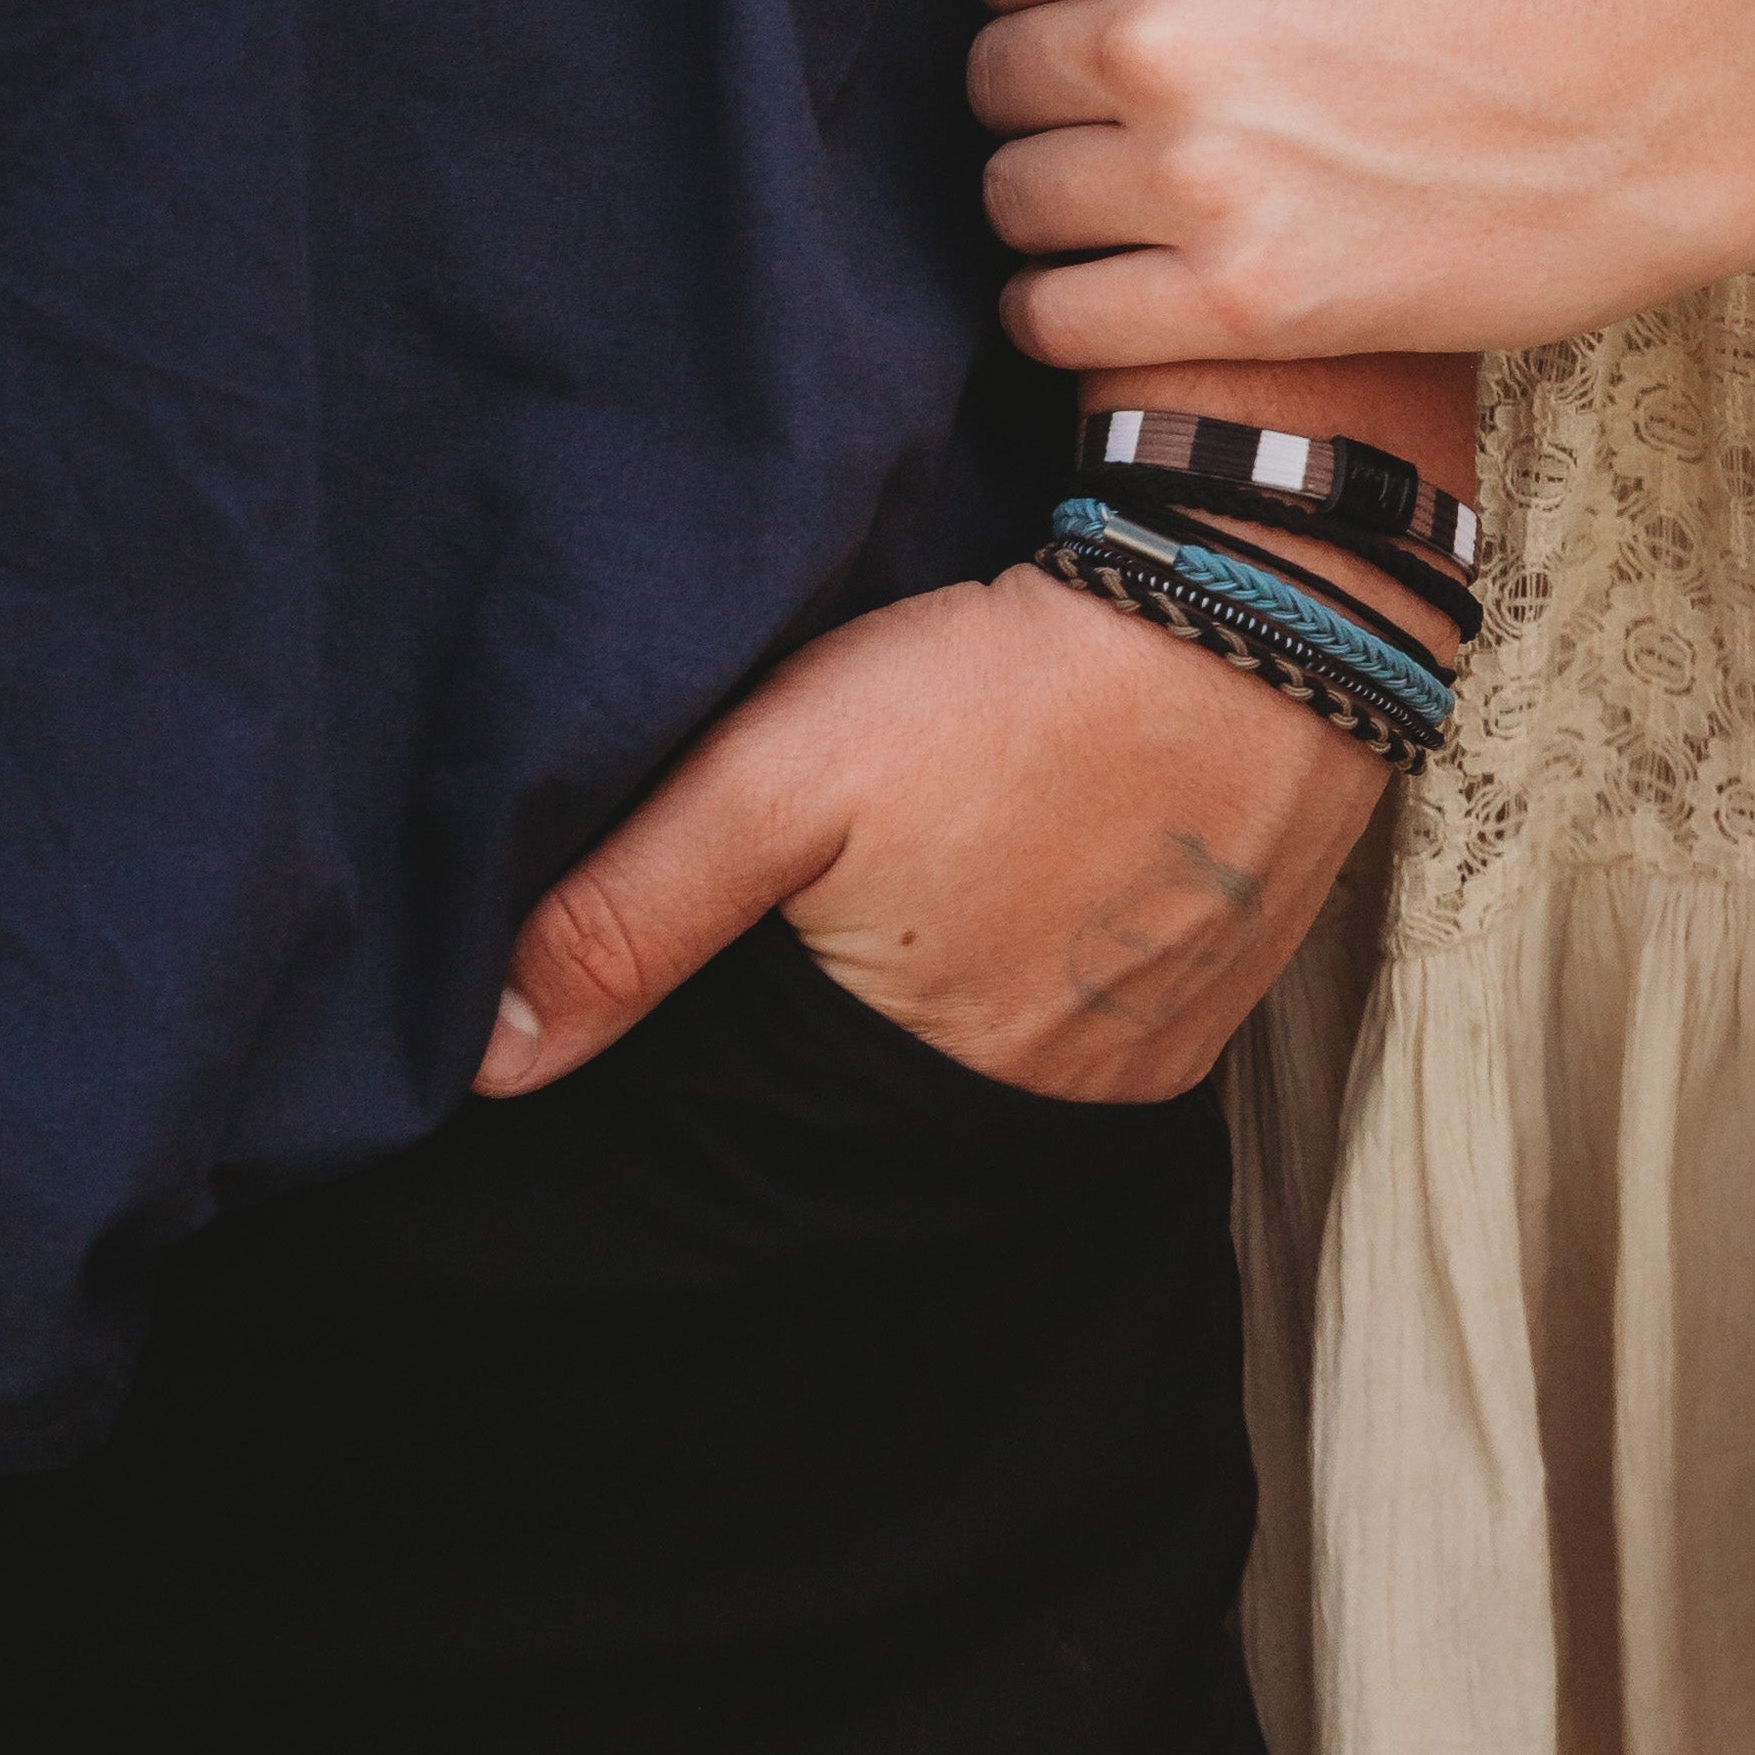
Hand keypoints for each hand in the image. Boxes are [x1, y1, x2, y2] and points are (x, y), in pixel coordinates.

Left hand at [476, 565, 1384, 1104]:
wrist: (1265, 607)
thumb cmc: (1015, 684)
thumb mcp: (791, 767)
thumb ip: (637, 905)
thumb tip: (488, 1060)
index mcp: (912, 1079)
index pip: (775, 1148)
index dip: (727, 1085)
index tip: (714, 1001)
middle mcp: (1035, 1111)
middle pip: (887, 1118)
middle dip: (833, 1058)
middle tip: (821, 943)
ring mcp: (1141, 1066)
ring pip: (997, 1078)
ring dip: (951, 1020)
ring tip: (928, 911)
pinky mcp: (1214, 1006)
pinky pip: (1098, 1039)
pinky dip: (1048, 990)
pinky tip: (1029, 900)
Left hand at [967, 0, 1754, 370]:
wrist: (1682, 79)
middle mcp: (1162, 45)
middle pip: (995, 76)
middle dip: (1046, 77)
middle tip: (1146, 89)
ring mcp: (1201, 185)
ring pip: (1012, 198)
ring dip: (1053, 188)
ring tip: (1142, 178)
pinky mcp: (1248, 306)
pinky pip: (1056, 323)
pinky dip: (1062, 305)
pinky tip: (1125, 274)